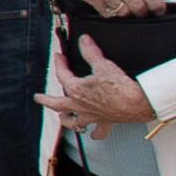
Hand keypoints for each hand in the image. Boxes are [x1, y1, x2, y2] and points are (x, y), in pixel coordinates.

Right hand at [15, 0, 165, 15]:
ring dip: (129, 12)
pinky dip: (113, 12)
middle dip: (145, 11)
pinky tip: (115, 6)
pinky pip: (107, 13)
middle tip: (146, 9)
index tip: (160, 8)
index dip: (158, 6)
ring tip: (131, 7)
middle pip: (138, 8)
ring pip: (123, 13)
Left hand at [39, 33, 155, 129]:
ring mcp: (91, 116)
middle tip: (38, 98)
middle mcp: (80, 106)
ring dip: (66, 120)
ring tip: (62, 118)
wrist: (137, 103)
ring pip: (73, 122)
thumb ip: (91, 52)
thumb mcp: (103, 65)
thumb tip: (84, 40)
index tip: (59, 57)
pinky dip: (95, 134)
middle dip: (46, 100)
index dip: (59, 63)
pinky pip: (98, 132)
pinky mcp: (105, 122)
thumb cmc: (119, 87)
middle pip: (57, 104)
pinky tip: (93, 134)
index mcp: (76, 90)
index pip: (62, 75)